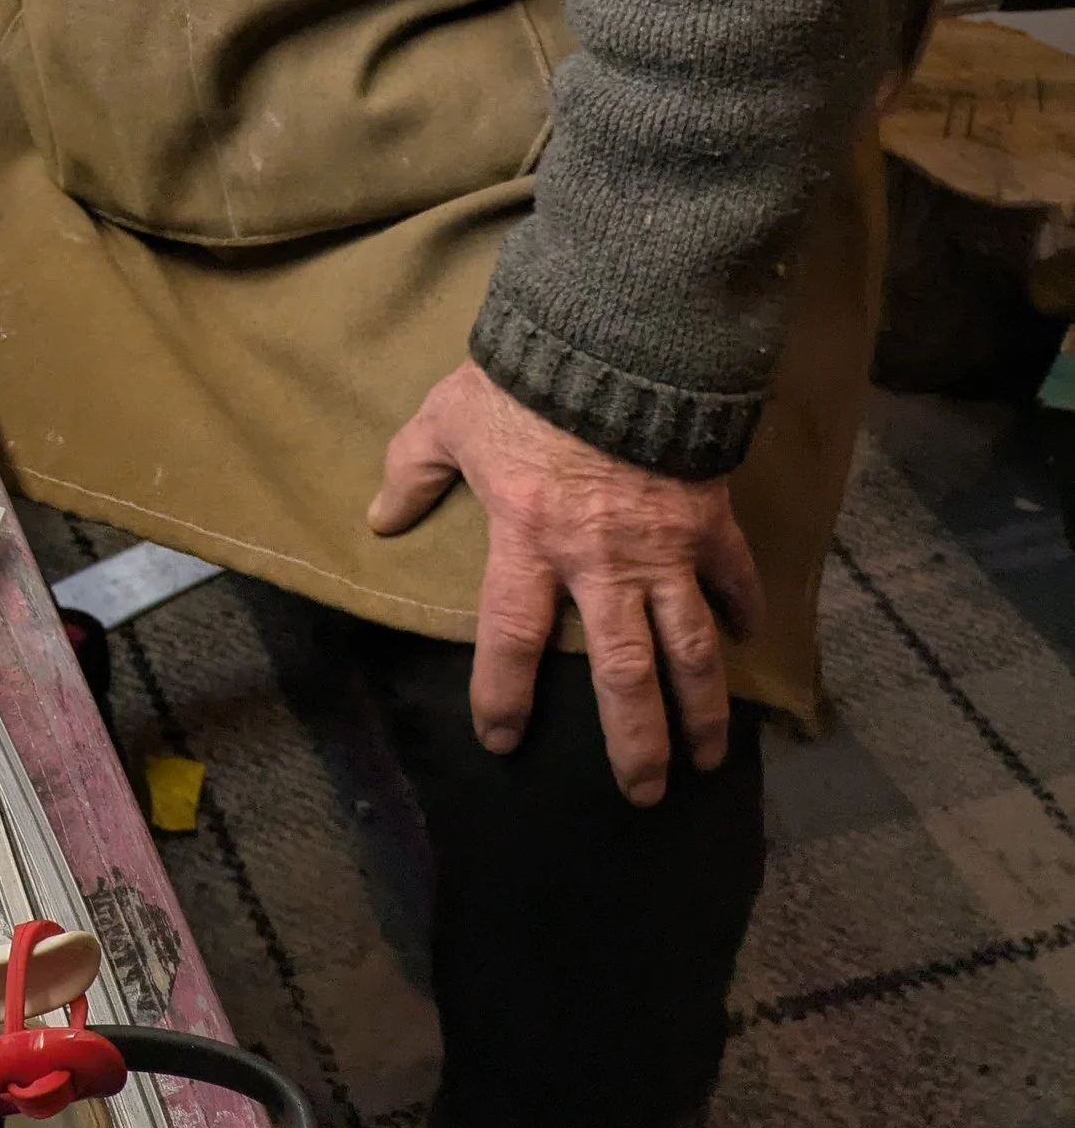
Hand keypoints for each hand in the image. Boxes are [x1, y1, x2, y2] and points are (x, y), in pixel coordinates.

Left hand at [368, 359, 763, 805]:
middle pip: (624, 675)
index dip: (503, 696)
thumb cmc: (523, 378)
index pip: (510, 639)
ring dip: (702, 708)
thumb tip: (378, 518)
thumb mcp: (448, 417)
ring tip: (708, 758)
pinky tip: (750, 641)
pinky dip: (746, 611)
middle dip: (635, 741)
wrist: (614, 334)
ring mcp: (663, 547)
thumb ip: (413, 471)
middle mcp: (599, 562)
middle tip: (642, 793)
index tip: (501, 742)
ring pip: (690, 649)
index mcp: (528, 540)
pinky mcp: (708, 519)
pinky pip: (735, 578)